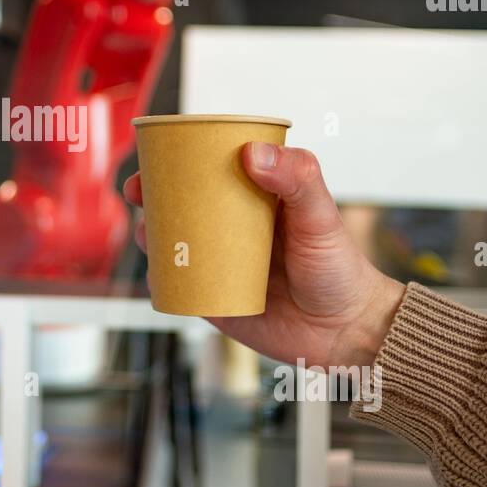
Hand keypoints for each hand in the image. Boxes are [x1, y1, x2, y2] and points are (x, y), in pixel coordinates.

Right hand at [123, 142, 404, 368]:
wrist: (347, 333)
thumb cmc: (340, 268)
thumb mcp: (322, 216)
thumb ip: (297, 178)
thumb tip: (252, 153)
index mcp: (257, 197)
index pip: (214, 168)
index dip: (182, 158)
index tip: (161, 153)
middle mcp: (234, 228)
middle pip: (183, 204)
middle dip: (152, 195)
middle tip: (138, 192)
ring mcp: (222, 264)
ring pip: (173, 244)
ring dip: (150, 235)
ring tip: (144, 233)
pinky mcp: (214, 299)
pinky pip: (178, 287)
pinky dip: (160, 280)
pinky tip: (154, 274)